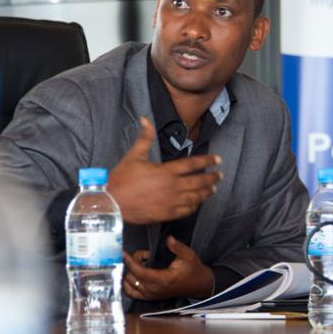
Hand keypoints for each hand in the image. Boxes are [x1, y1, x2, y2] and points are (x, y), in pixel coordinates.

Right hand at [108, 117, 222, 223]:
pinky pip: (187, 210)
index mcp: (166, 171)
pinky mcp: (167, 214)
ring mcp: (171, 201)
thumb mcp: (134, 156)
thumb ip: (144, 138)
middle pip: (199, 181)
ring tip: (213, 189)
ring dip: (206, 192)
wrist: (112, 203)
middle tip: (220, 175)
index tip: (218, 159)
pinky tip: (198, 203)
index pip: (193, 164)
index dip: (208, 161)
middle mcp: (173, 186)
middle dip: (212, 178)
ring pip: (196, 197)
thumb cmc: (122, 179)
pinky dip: (195, 206)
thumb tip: (145, 119)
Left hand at [123, 237, 214, 300]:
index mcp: (163, 279)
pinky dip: (127, 284)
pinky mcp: (150, 297)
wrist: (199, 285)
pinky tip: (131, 275)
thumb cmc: (193, 269)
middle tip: (143, 254)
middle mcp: (155, 289)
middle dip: (132, 263)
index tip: (123, 252)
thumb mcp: (188, 255)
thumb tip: (168, 238)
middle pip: (132, 277)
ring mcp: (152, 295)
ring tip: (139, 263)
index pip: (140, 271)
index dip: (130, 261)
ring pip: (129, 284)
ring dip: (129, 272)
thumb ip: (177, 247)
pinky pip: (131, 293)